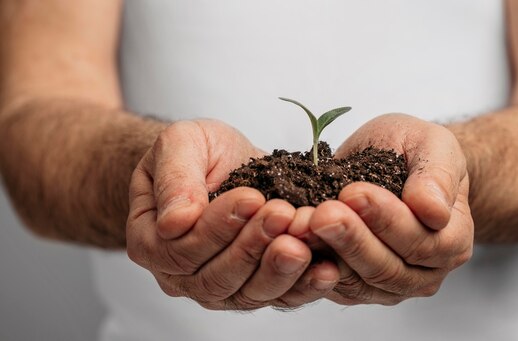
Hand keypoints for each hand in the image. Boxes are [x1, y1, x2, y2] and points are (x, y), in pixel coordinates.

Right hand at [126, 119, 338, 309]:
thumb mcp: (180, 145)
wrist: (223, 161)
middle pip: (215, 278)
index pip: (181, 248)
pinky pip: (280, 296)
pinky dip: (304, 285)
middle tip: (282, 215)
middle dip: (252, 246)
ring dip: (278, 269)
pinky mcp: (257, 286)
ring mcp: (221, 286)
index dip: (217, 227)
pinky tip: (326, 268)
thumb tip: (175, 222)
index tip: (250, 197)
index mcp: (152, 241)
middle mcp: (183, 275)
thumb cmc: (197, 152)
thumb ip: (175, 179)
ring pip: (248, 293)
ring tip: (302, 243)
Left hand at [309, 113, 473, 304]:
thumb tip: (433, 210)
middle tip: (321, 213)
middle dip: (351, 239)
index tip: (354, 192)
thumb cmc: (414, 151)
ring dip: (327, 253)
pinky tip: (292, 239)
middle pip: (386, 268)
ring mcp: (389, 286)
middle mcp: (424, 273)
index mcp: (452, 240)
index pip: (421, 242)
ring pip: (356, 281)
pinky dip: (310, 264)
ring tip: (302, 223)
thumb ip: (437, 174)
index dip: (386, 219)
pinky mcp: (354, 287)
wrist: (391, 161)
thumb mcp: (433, 144)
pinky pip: (331, 284)